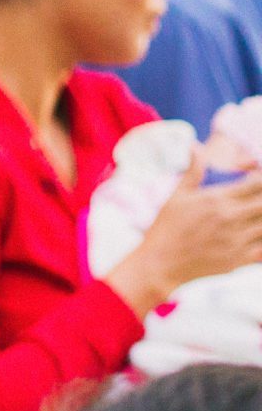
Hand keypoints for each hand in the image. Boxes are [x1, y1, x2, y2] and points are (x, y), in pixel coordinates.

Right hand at [107, 153, 261, 311]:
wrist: (160, 263)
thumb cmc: (166, 227)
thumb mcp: (176, 196)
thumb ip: (193, 171)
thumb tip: (195, 146)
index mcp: (216, 199)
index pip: (256, 183)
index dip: (260, 179)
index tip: (256, 182)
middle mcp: (230, 218)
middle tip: (256, 199)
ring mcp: (237, 240)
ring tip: (254, 216)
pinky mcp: (239, 260)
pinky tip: (256, 234)